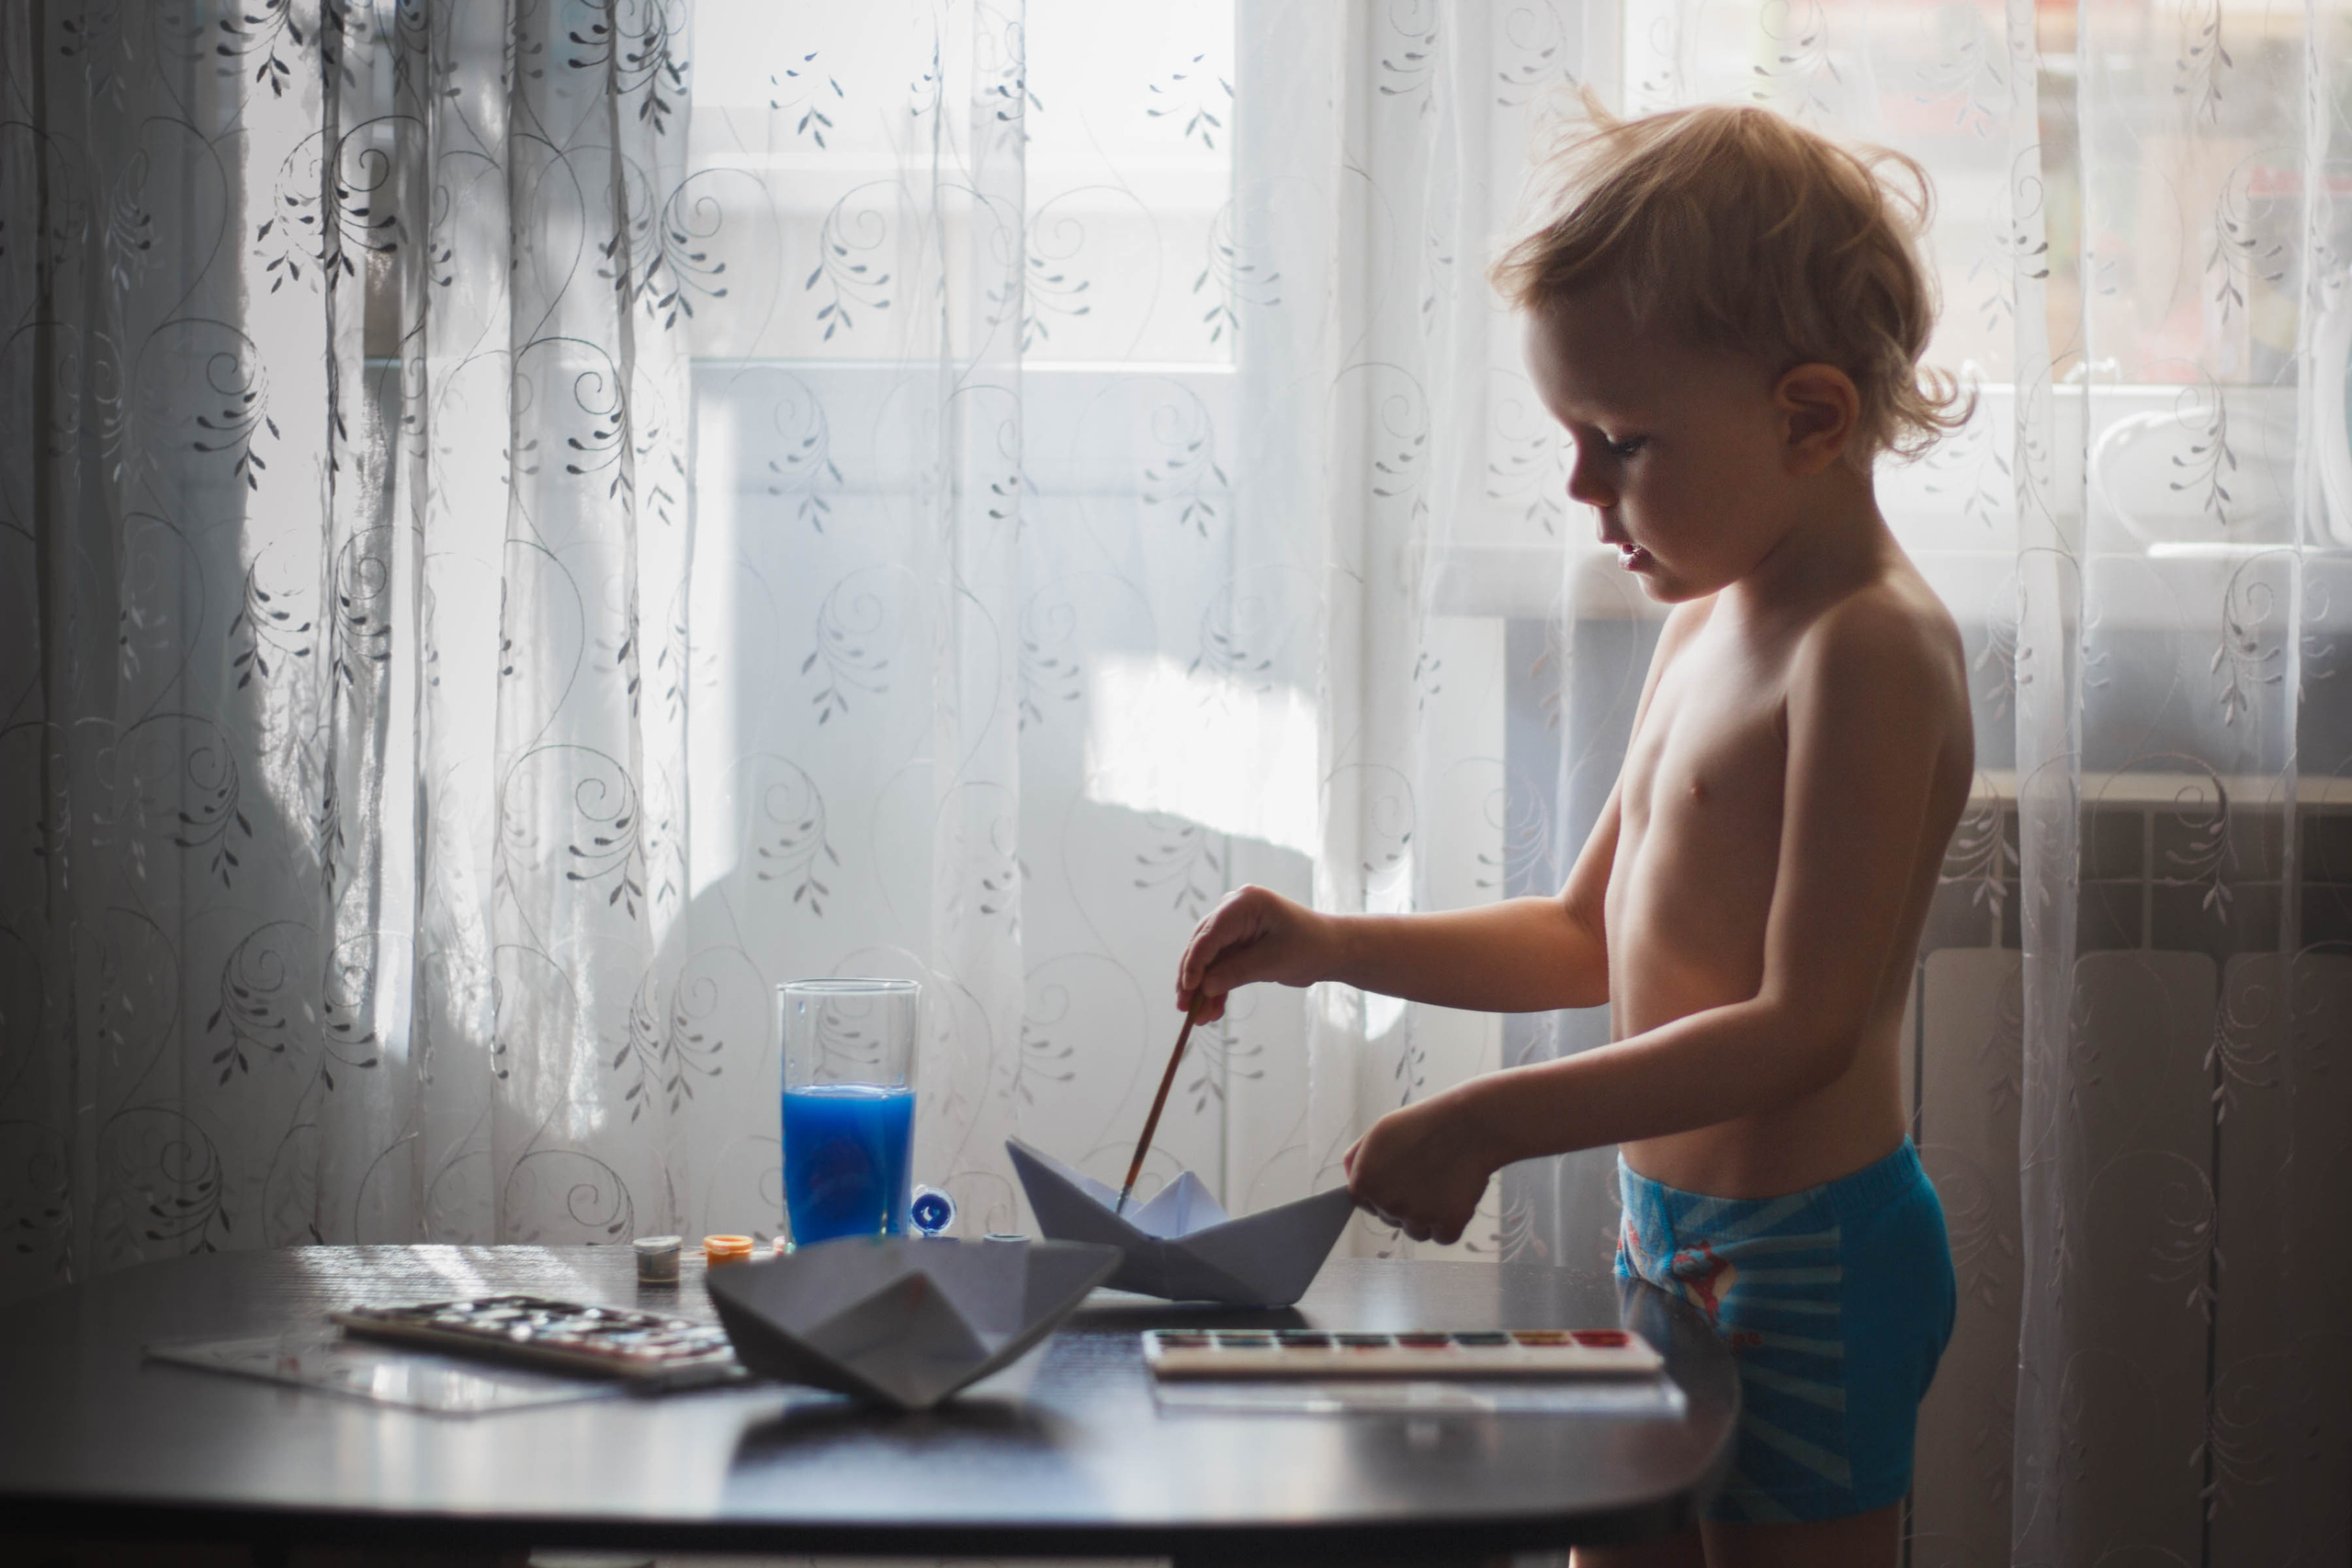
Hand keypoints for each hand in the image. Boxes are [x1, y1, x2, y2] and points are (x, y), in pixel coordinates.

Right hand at [1174, 885, 1340, 1022]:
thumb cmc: (1310, 948)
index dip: (1195, 962)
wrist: (1331, 950)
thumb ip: (1236, 972)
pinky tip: (1213, 1011)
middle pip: (1202, 945)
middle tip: (1185, 1009)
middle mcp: (1233, 909)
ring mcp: (1234, 926)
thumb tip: (1203, 987)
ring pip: (1208, 959)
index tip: (1187, 990)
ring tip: (1200, 1018)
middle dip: (1193, 979)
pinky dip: (1217, 987)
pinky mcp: (1237, 942)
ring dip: (1203, 988)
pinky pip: (1220, 966)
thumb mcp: (1273, 962)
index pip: (1209, 933)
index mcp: (1244, 903)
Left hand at [1343, 1087, 1496, 1245]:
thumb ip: (1357, 1158)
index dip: (1382, 1189)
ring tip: (1441, 1182)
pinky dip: (1450, 1222)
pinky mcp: (1448, 1225)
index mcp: (1365, 1182)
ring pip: (1416, 1230)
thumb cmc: (1423, 1123)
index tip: (1399, 1176)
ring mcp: (1418, 1218)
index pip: (1363, 1200)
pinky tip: (1455, 1195)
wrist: (1467, 1124)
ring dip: (1426, 1215)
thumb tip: (1350, 1179)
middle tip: (1424, 1173)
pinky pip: (1443, 1236)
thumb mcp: (1379, 1131)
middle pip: (1390, 1216)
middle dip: (1404, 1201)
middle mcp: (1387, 1204)